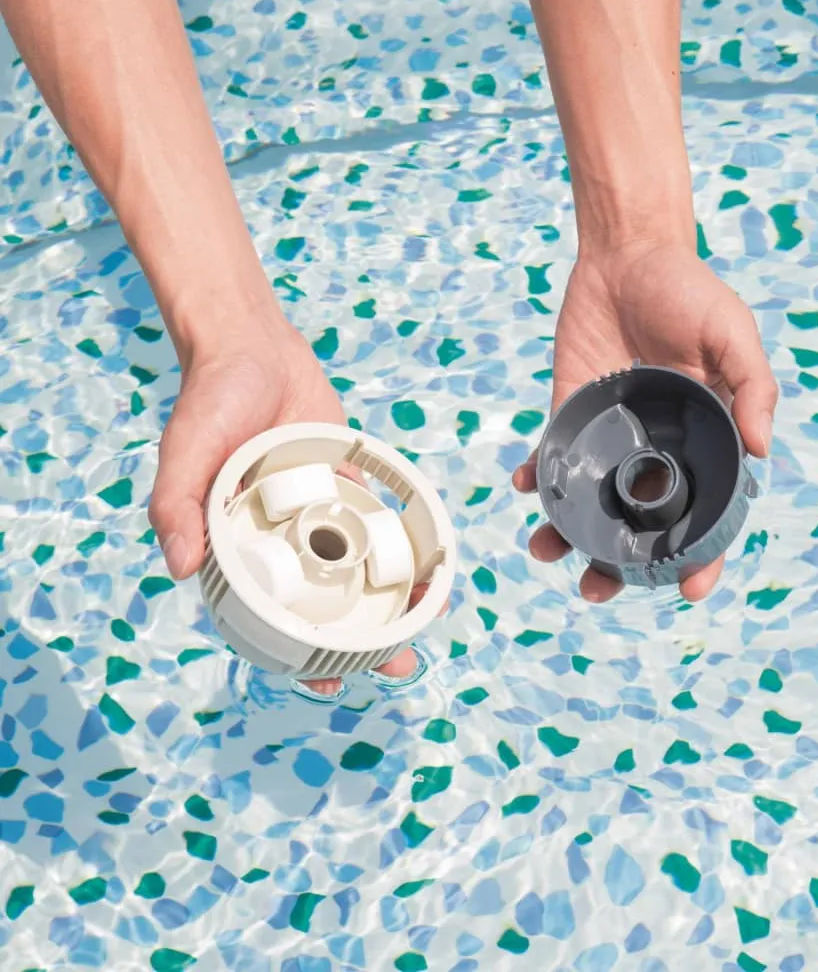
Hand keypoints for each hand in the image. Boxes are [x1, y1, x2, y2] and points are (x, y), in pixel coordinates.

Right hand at [147, 312, 435, 690]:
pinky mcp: (343, 482)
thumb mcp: (185, 450)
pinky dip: (398, 543)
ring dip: (387, 598)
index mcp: (236, 545)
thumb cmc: (209, 400)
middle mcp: (277, 536)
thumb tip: (181, 568)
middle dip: (358, 639)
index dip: (296, 655)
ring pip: (354, 566)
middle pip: (321, 601)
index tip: (329, 685)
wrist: (252, 346)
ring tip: (423, 623)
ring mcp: (314, 511)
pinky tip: (426, 565)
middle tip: (397, 664)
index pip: (267, 617)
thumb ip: (177, 505)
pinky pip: (375, 519)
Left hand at [513, 239, 776, 603]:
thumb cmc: (690, 293)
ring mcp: (611, 434)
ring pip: (591, 501)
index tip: (688, 590)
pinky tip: (527, 486)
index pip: (706, 513)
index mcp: (703, 442)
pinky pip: (554, 455)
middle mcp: (657, 449)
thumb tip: (761, 451)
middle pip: (640, 522)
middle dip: (619, 562)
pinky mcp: (571, 412)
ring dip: (568, 533)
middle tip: (597, 588)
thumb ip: (752, 387)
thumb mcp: (732, 334)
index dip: (701, 555)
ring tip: (547, 551)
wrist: (629, 254)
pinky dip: (538, 476)